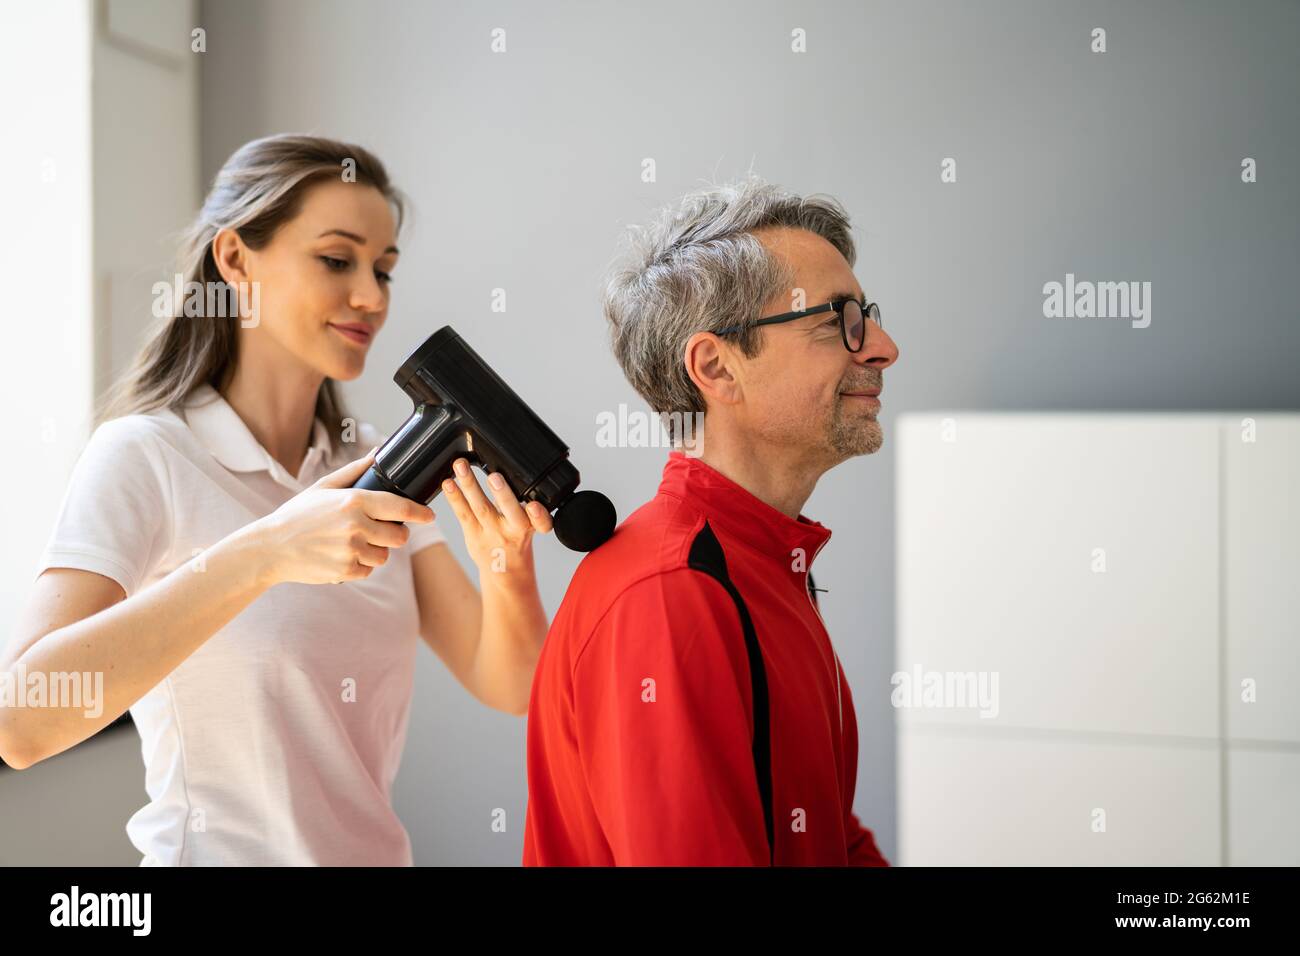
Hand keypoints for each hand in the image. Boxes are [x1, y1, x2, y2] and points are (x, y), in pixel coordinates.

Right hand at [246, 447, 435, 585]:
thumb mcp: (323, 487)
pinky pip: (368, 571)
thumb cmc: (297, 515)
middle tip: (380, 531)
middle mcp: (356, 525)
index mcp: (354, 501)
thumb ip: (354, 471)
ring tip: (351, 543)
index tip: (430, 515)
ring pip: (384, 556)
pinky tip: (340, 556)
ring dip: (375, 552)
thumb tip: (377, 454)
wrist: (270, 547)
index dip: (420, 513)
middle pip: (399, 536)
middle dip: (394, 534)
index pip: (400, 508)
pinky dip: (359, 566)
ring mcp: (351, 550)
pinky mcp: (345, 570)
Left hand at [440, 458, 553, 577]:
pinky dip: (455, 497)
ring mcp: (492, 534)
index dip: (539, 515)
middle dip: (503, 494)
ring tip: (461, 467)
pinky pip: (463, 514)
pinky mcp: (474, 535)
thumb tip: (510, 473)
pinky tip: (448, 483)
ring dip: (471, 486)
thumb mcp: (531, 524)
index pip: (541, 522)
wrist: (505, 570)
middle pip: (511, 512)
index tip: (534, 506)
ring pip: (482, 508)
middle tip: (494, 476)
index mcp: (532, 526)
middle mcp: (514, 531)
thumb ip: (525, 505)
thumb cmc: (517, 538)